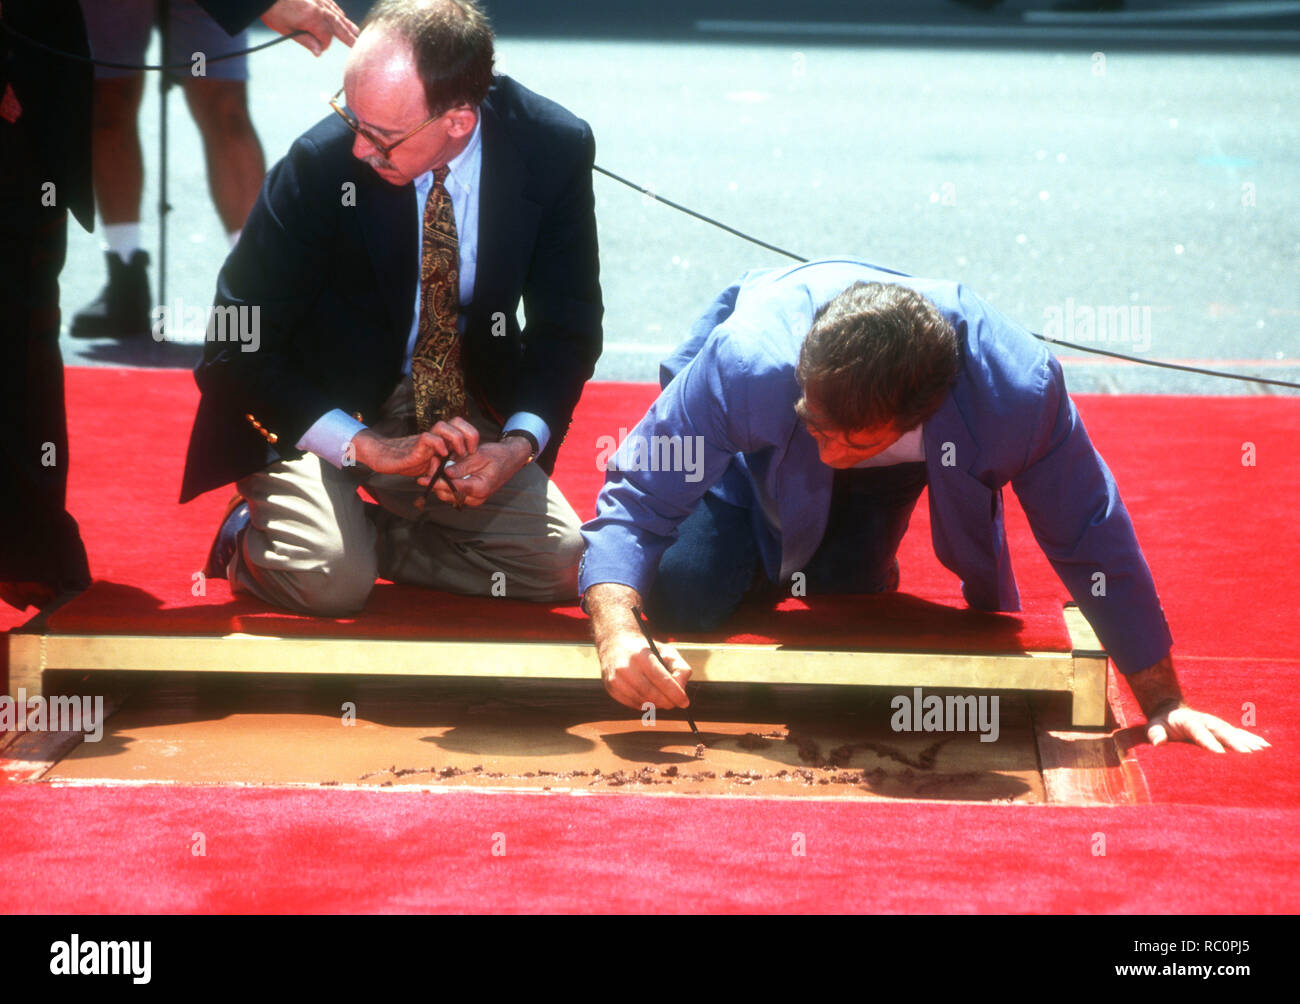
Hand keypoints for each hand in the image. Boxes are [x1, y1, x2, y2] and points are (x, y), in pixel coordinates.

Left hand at [260, 0, 358, 55]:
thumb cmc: (273, 11)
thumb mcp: (287, 30)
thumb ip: (306, 40)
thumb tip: (320, 52)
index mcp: (312, 19)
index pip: (326, 38)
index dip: (323, 45)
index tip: (318, 49)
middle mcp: (319, 9)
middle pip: (338, 26)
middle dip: (348, 38)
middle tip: (358, 47)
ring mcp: (319, 0)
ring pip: (337, 15)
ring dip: (346, 25)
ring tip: (356, 33)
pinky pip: (331, 5)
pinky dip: (337, 13)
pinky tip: (342, 17)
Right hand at [351, 419, 477, 478]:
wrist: (385, 457)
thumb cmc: (409, 461)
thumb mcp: (433, 464)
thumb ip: (445, 464)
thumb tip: (461, 474)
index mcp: (442, 438)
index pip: (462, 425)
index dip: (471, 434)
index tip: (474, 451)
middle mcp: (436, 435)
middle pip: (457, 420)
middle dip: (468, 434)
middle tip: (468, 452)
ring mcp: (426, 439)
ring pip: (443, 425)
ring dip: (455, 439)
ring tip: (457, 454)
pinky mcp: (415, 446)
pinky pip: (428, 437)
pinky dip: (438, 445)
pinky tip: (441, 455)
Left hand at [428, 437, 530, 507]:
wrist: (511, 459)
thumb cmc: (497, 455)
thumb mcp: (480, 456)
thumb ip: (462, 466)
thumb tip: (446, 473)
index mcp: (480, 488)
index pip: (453, 488)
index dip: (436, 483)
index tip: (422, 479)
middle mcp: (477, 498)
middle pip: (448, 494)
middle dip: (435, 482)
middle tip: (429, 465)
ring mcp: (474, 499)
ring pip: (449, 495)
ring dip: (439, 483)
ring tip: (434, 466)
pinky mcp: (471, 496)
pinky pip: (454, 493)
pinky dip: (446, 484)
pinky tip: (441, 472)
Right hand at [598, 627, 692, 711]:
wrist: (616, 643)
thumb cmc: (646, 650)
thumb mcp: (667, 651)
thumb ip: (680, 669)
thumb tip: (681, 690)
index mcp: (641, 655)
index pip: (661, 679)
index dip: (675, 693)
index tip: (685, 702)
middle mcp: (625, 667)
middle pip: (651, 694)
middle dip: (667, 701)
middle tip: (675, 702)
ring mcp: (616, 679)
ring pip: (642, 702)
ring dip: (656, 704)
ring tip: (662, 696)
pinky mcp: (611, 688)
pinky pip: (633, 704)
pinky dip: (644, 704)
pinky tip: (648, 696)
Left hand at [1147, 705, 1270, 753]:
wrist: (1169, 710)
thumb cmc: (1161, 723)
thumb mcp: (1153, 726)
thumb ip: (1155, 733)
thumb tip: (1158, 742)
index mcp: (1189, 721)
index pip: (1200, 732)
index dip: (1209, 741)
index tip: (1220, 753)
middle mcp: (1206, 721)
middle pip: (1222, 731)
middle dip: (1234, 742)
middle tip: (1248, 754)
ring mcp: (1215, 724)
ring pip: (1233, 732)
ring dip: (1247, 741)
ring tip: (1261, 750)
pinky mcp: (1222, 729)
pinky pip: (1238, 733)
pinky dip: (1251, 739)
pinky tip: (1264, 746)